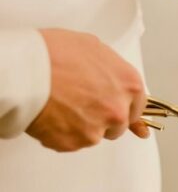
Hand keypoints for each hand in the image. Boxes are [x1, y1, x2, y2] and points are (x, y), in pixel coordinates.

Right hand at [26, 29, 149, 151]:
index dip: (124, 106)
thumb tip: (113, 78)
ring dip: (82, 127)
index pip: (138, 106)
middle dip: (103, 118)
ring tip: (61, 106)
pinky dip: (62, 134)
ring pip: (95, 135)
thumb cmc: (54, 54)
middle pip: (118, 125)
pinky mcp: (75, 143)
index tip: (118, 110)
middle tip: (81, 104)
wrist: (25, 71)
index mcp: (129, 85)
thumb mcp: (92, 47)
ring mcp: (97, 130)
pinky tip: (51, 116)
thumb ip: (110, 69)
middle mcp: (118, 110)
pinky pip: (72, 143)